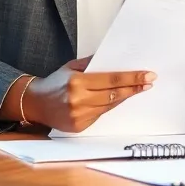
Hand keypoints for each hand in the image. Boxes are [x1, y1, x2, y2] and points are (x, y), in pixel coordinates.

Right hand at [23, 57, 153, 132]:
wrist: (35, 103)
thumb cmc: (55, 82)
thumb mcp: (72, 66)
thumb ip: (92, 63)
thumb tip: (115, 58)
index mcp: (77, 82)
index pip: (112, 80)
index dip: (132, 78)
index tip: (147, 75)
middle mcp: (78, 100)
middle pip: (114, 94)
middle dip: (134, 88)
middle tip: (149, 82)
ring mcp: (78, 116)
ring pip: (110, 106)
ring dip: (124, 97)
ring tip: (137, 89)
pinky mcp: (79, 127)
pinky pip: (101, 115)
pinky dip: (110, 106)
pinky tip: (117, 99)